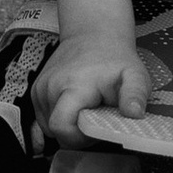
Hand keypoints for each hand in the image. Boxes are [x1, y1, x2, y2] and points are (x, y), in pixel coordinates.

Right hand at [34, 28, 156, 146]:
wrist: (93, 35)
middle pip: (56, 132)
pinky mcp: (36, 91)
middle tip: (95, 117)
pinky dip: (59, 118)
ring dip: (68, 126)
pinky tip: (75, 106)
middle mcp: (50, 88)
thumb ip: (136, 95)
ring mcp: (40, 89)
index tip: (96, 126)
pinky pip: (44, 119)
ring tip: (86, 108)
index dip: (79, 138)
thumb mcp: (135, 75)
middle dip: (76, 134)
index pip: (62, 128)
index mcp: (73, 87)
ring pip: (49, 128)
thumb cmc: (114, 58)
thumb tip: (134, 113)